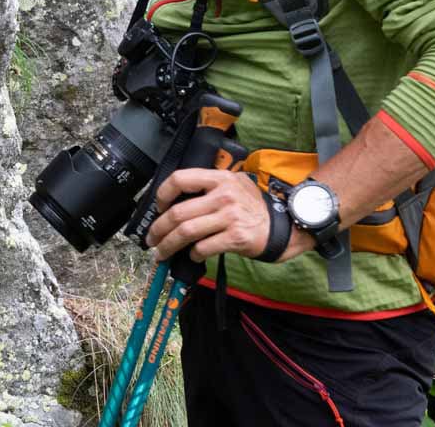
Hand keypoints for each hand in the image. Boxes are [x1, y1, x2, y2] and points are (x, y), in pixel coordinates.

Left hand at [146, 168, 313, 263]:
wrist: (283, 226)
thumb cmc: (253, 207)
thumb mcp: (234, 185)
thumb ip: (208, 187)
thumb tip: (175, 202)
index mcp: (219, 178)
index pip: (180, 178)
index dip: (163, 194)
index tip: (158, 207)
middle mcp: (223, 195)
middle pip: (179, 212)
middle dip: (159, 229)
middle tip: (151, 239)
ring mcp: (230, 216)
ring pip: (187, 231)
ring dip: (169, 245)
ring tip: (161, 252)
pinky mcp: (236, 237)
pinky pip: (204, 247)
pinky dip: (193, 254)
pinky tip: (193, 256)